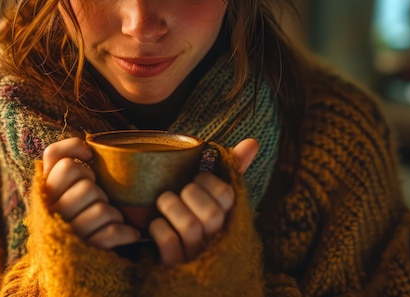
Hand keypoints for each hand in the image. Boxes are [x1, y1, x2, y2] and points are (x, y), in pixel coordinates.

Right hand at [43, 137, 139, 248]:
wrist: (69, 267)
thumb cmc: (74, 216)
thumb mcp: (63, 188)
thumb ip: (64, 164)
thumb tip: (87, 148)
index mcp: (44, 192)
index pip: (58, 159)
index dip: (77, 156)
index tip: (90, 161)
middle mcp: (50, 213)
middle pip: (86, 185)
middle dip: (99, 191)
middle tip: (98, 200)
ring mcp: (67, 234)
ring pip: (101, 210)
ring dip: (113, 214)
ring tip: (110, 219)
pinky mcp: (85, 251)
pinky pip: (111, 233)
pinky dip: (125, 232)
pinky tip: (128, 233)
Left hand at [148, 138, 258, 265]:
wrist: (182, 267)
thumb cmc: (200, 220)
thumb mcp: (217, 198)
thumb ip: (234, 170)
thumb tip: (253, 142)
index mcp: (230, 219)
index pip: (227, 195)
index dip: (208, 181)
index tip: (196, 178)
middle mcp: (217, 240)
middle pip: (210, 213)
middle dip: (188, 194)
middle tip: (179, 192)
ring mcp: (197, 256)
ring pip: (189, 226)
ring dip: (170, 207)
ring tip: (164, 203)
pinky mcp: (175, 267)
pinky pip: (168, 243)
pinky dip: (158, 228)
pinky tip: (156, 225)